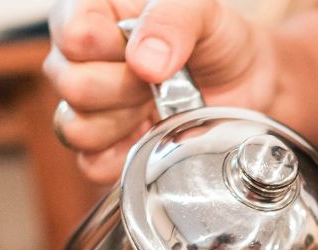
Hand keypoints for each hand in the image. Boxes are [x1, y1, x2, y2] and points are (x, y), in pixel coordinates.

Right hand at [45, 0, 275, 182]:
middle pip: (72, 85)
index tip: (145, 48)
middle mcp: (79, 60)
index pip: (72, 36)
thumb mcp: (201, 10)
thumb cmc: (215, 35)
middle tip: (161, 80)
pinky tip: (154, 134)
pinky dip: (128, 157)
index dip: (112, 49)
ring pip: (76, 129)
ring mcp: (89, 108)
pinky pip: (94, 165)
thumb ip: (171, 21)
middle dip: (126, 87)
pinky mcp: (107, 149)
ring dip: (126, 122)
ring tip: (158, 105)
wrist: (245, 75)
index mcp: (90, 13)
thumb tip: (144, 63)